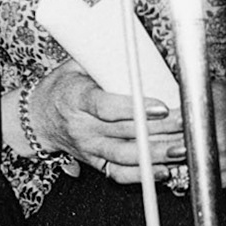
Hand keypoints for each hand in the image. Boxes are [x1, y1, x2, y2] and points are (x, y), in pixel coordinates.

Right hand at [29, 59, 182, 181]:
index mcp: (75, 98)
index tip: (161, 106)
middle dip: (160, 129)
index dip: (134, 109)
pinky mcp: (94, 163)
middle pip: (124, 132)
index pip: (104, 106)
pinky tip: (164, 170)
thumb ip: (106, 61)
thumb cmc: (63, 87)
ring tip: (183, 148)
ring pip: (125, 156)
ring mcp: (88, 147)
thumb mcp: (76, 66)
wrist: (38, 117)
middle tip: (187, 122)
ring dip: (157, 154)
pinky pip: (119, 174)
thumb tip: (144, 49)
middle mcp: (81, 127)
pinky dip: (142, 175)